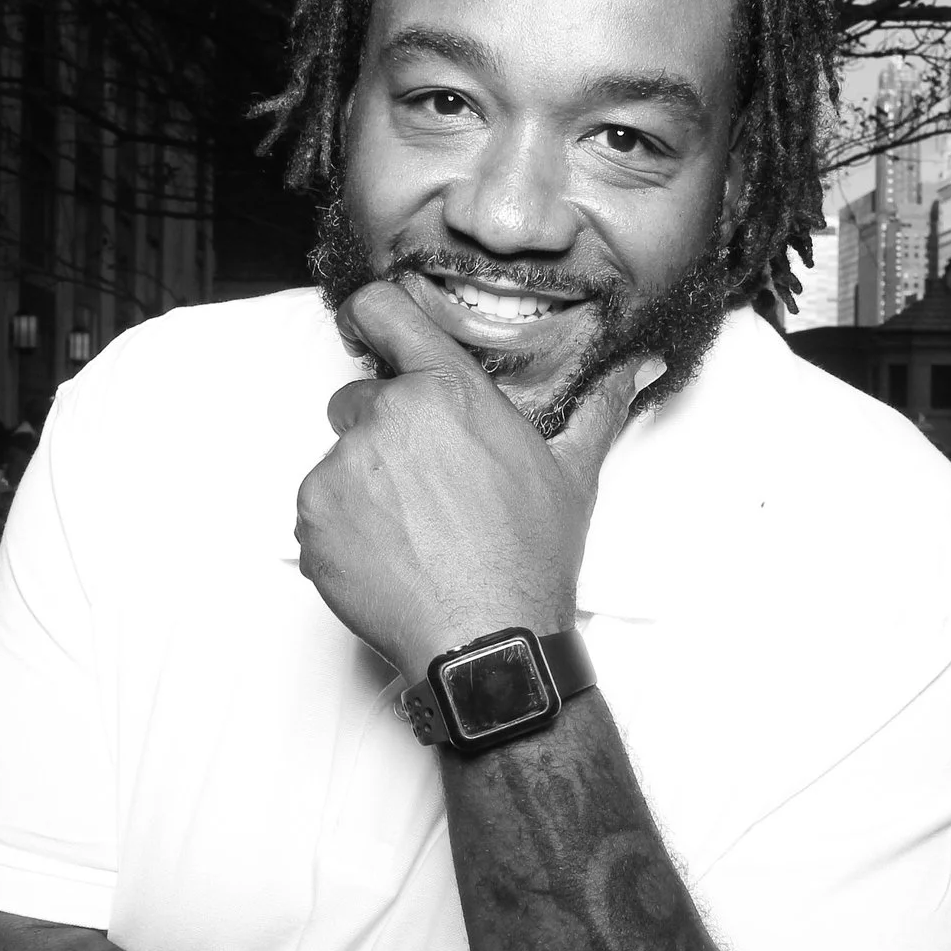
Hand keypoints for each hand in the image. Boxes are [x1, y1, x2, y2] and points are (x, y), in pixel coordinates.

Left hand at [295, 282, 659, 679]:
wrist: (486, 638)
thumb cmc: (528, 558)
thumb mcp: (571, 474)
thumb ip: (598, 406)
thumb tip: (638, 364)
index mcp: (447, 391)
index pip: (384, 311)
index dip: (371, 316)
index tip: (368, 328)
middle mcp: (388, 416)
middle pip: (356, 400)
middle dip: (381, 434)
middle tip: (423, 486)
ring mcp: (342, 467)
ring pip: (338, 460)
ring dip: (363, 487)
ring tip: (412, 532)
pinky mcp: (313, 518)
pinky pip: (317, 511)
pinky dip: (341, 532)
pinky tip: (388, 558)